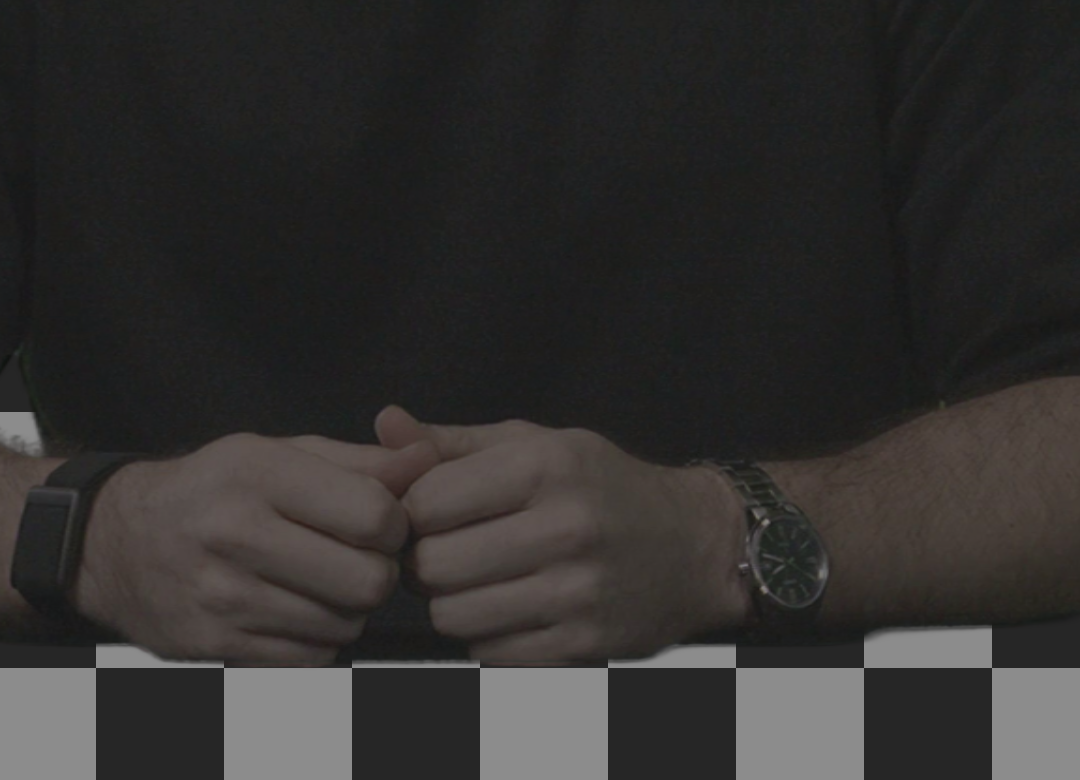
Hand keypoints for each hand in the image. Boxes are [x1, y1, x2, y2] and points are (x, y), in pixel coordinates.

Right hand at [71, 431, 447, 664]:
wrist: (119, 543)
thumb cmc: (213, 489)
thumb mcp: (277, 452)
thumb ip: (359, 461)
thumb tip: (428, 461)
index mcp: (256, 472)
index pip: (373, 514)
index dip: (395, 523)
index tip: (378, 521)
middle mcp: (235, 533)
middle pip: (366, 580)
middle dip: (378, 572)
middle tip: (357, 557)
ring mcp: (222, 596)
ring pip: (343, 625)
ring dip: (348, 609)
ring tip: (321, 581)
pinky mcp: (216, 644)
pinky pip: (310, 659)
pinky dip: (318, 640)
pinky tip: (295, 609)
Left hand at [371, 402, 740, 664]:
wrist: (694, 547)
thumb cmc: (603, 487)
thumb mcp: (537, 444)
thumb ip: (455, 443)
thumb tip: (385, 425)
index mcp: (546, 466)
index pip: (427, 501)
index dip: (412, 512)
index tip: (429, 515)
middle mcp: (564, 528)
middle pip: (433, 565)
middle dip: (424, 563)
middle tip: (445, 554)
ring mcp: (577, 592)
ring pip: (454, 616)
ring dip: (450, 604)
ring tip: (475, 583)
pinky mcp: (583, 645)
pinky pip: (491, 654)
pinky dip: (486, 637)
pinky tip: (508, 610)